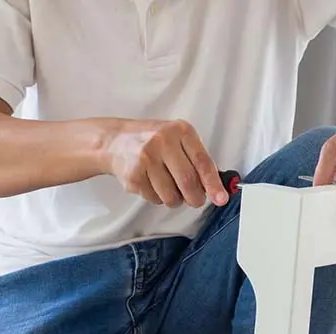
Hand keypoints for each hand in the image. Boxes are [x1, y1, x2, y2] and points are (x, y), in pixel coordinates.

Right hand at [103, 119, 229, 208]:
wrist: (115, 141)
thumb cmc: (152, 142)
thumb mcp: (177, 140)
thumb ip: (196, 160)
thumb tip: (214, 188)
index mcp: (180, 131)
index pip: (202, 162)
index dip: (213, 184)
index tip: (221, 198)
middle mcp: (163, 141)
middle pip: (188, 182)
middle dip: (195, 198)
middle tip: (195, 200)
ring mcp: (146, 158)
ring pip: (171, 196)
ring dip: (175, 200)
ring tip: (169, 188)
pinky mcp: (134, 175)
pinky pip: (155, 199)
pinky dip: (157, 198)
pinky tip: (152, 184)